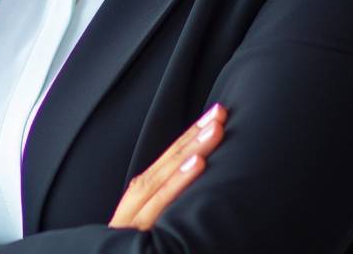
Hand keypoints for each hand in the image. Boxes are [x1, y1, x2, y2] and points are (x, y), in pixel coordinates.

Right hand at [109, 103, 227, 230]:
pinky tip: (198, 163)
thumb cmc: (132, 251)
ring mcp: (137, 214)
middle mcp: (138, 198)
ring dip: (192, 148)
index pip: (169, 157)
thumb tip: (195, 177)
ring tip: (214, 130)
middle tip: (220, 112)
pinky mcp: (141, 230)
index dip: (191, 134)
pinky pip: (162, 202)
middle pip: (169, 159)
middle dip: (196, 133)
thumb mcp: (148, 223)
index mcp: (140, 194)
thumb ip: (165, 202)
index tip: (214, 116)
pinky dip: (179, 180)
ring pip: (167, 174)